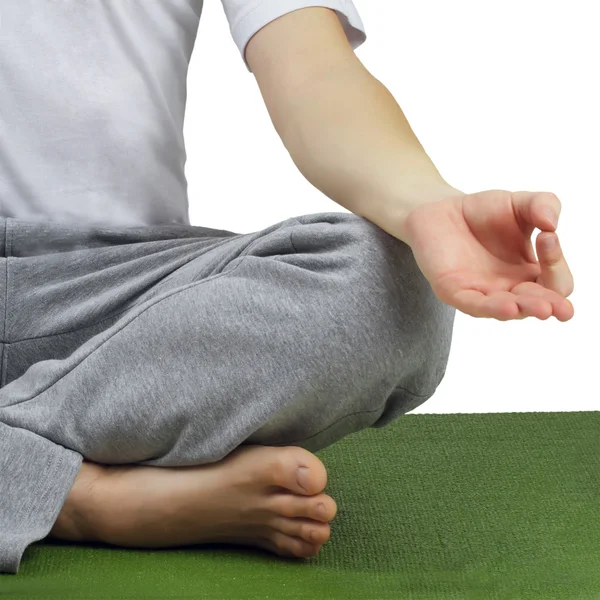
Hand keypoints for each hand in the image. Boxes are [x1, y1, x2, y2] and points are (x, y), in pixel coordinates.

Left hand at [399, 190, 573, 320]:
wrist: (440, 209)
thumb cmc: (483, 212)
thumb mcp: (520, 203)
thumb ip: (542, 204)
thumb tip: (552, 224)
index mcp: (529, 274)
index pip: (555, 282)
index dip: (556, 264)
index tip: (547, 236)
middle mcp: (508, 289)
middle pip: (537, 305)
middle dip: (550, 305)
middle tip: (562, 308)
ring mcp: (482, 293)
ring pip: (508, 310)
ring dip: (525, 308)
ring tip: (543, 309)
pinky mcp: (454, 292)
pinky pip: (474, 305)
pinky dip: (491, 308)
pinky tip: (509, 308)